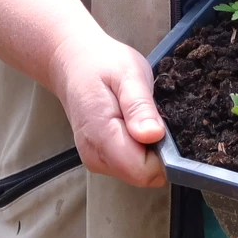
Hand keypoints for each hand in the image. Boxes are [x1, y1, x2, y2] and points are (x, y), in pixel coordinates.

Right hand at [49, 29, 168, 188]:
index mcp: (102, 137)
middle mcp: (95, 157)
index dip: (164, 153)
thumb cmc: (101, 63)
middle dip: (158, 151)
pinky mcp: (99, 158)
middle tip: (153, 115)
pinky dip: (140, 148)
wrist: (71, 63)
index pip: (143, 170)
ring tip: (142, 116)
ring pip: (138, 172)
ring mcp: (95, 160)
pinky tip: (134, 124)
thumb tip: (153, 135)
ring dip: (149, 149)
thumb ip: (139, 106)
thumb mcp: (127, 74)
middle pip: (143, 175)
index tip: (165, 126)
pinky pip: (130, 165)